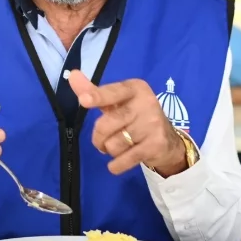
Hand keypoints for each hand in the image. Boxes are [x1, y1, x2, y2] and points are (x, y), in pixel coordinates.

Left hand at [68, 71, 186, 176]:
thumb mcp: (118, 102)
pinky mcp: (156, 145)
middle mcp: (146, 103)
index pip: (112, 93)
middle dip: (98, 137)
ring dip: (110, 150)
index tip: (83, 100)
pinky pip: (124, 160)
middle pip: (106, 124)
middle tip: (103, 140)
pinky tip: (117, 163)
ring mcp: (153, 124)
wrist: (168, 141)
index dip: (97, 97)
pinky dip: (116, 165)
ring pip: (114, 145)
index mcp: (135, 88)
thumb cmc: (136, 117)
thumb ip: (94, 91)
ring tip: (118, 146)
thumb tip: (72, 75)